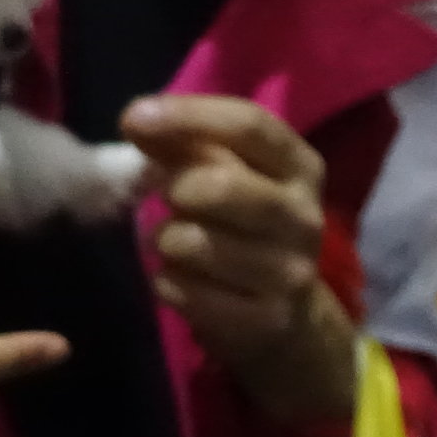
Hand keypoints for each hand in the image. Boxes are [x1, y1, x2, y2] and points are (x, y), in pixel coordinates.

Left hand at [121, 94, 355, 421]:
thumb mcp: (231, 176)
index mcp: (301, 167)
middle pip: (222, 184)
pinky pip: (186, 292)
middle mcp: (304, 217)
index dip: (188, 116)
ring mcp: (290, 273)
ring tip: (171, 242)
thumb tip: (137, 120)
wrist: (289, 318)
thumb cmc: (247, 229)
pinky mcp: (266, 320)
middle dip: (175, 185)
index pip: (248, 125)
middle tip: (162, 195)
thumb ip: (187, 144)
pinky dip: (167, 282)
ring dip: (165, 238)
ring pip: (195, 242)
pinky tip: (177, 279)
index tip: (132, 119)